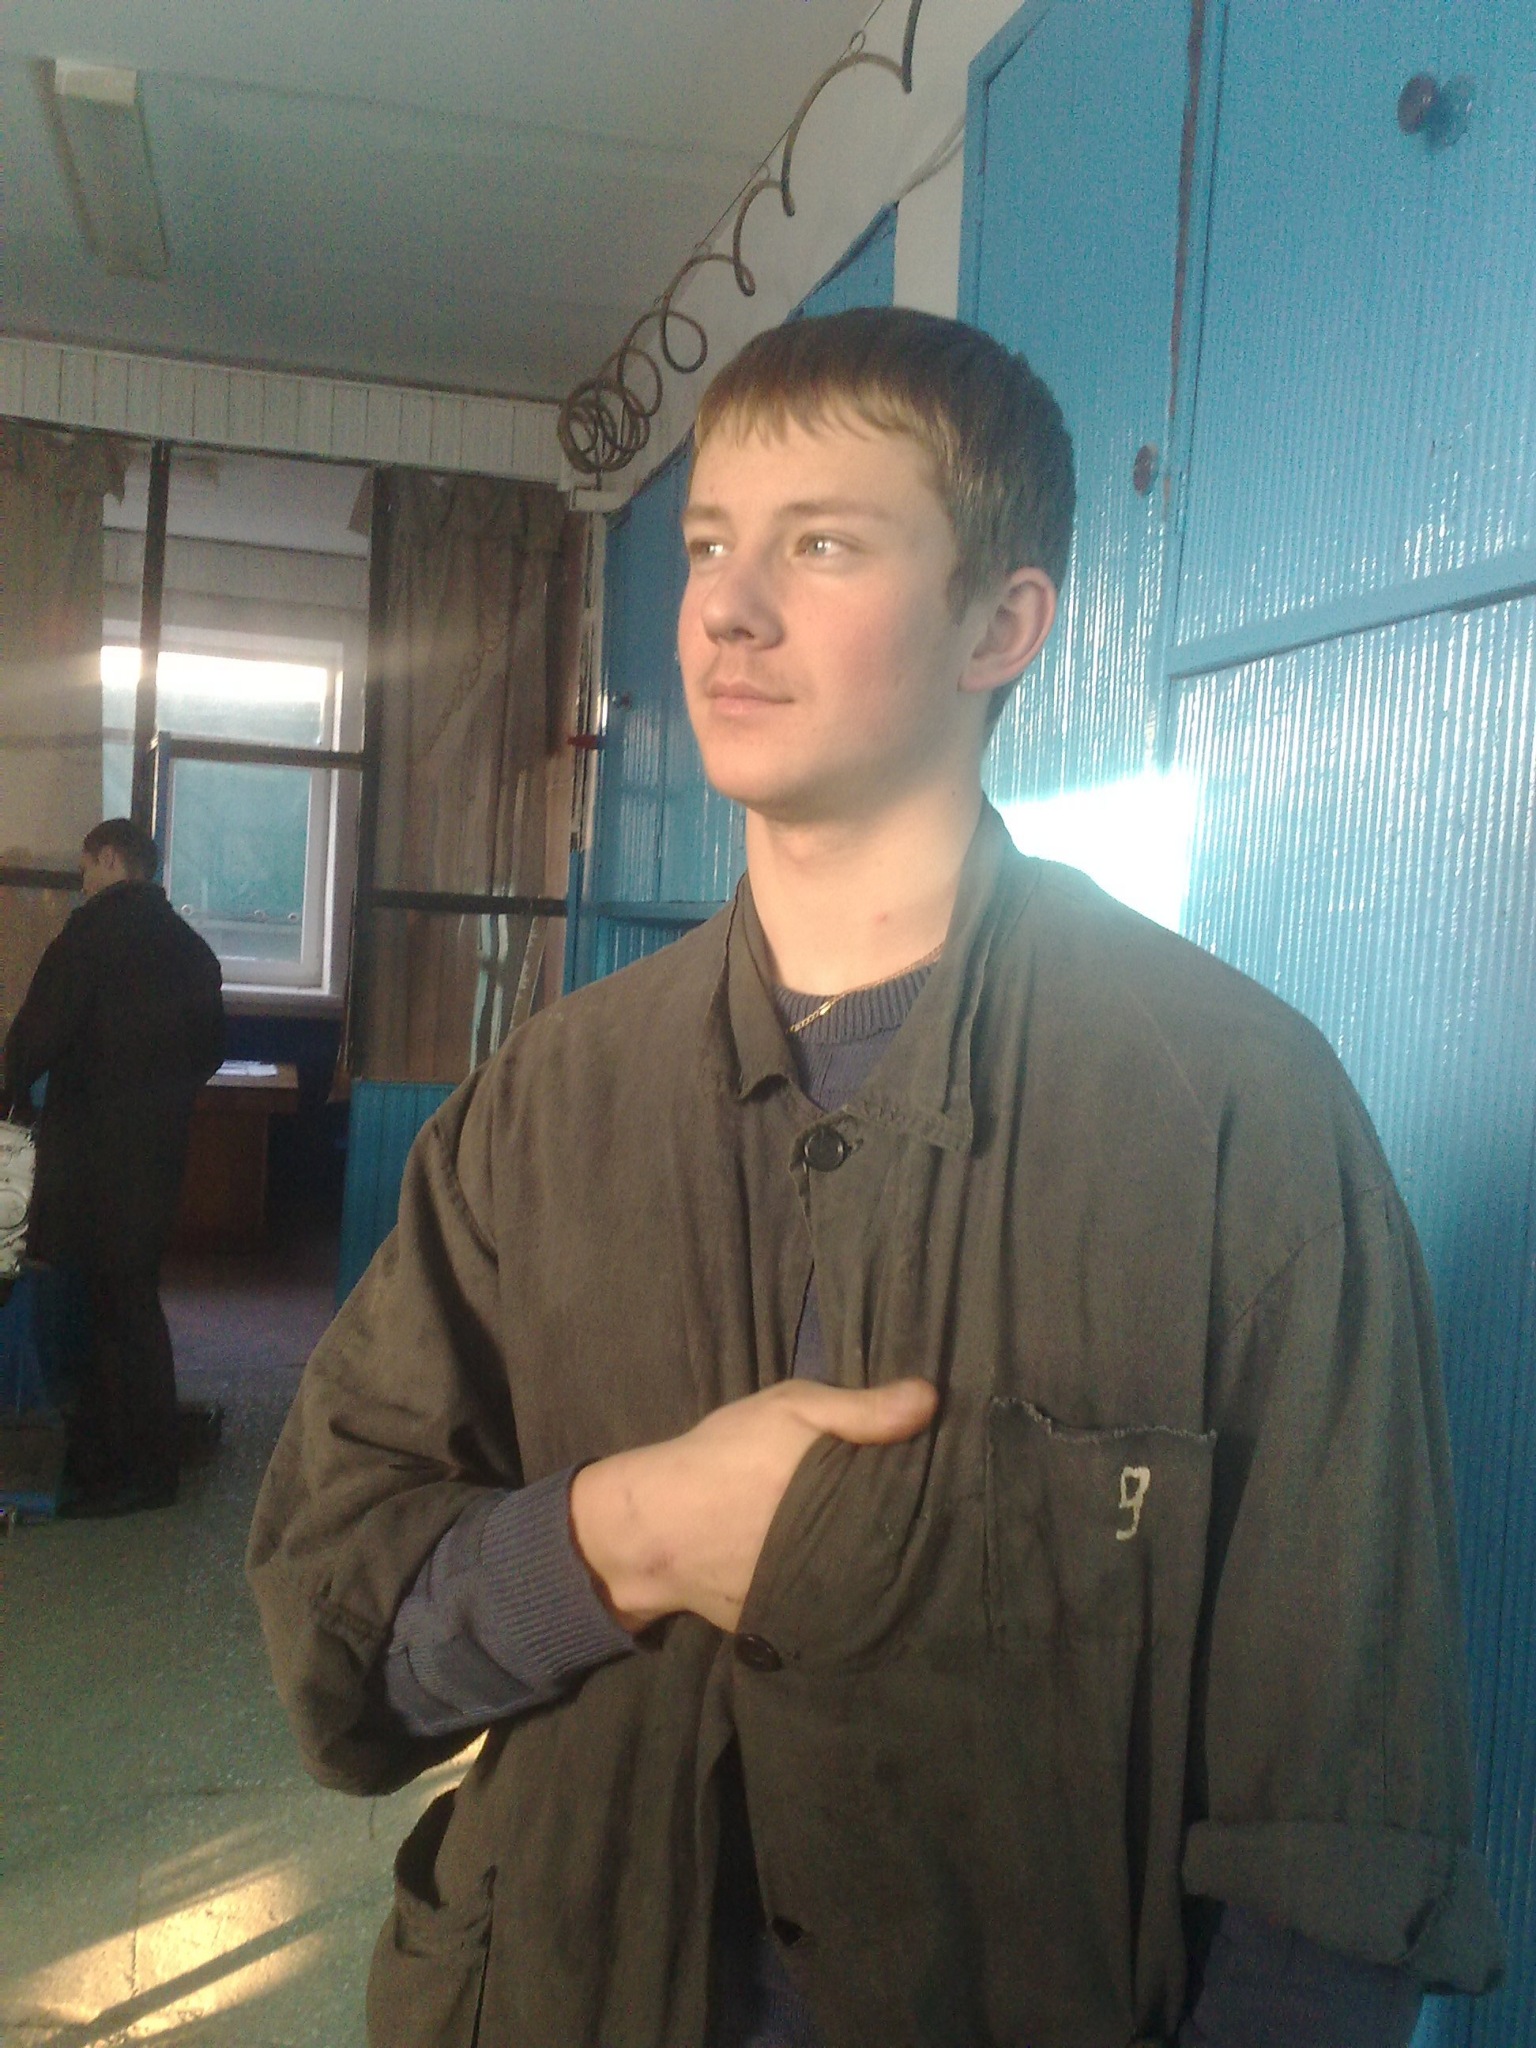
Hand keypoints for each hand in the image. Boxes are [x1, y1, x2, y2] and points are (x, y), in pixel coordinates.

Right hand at [569, 1377, 938, 1633]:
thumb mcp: (789, 1409)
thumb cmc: (723, 1457)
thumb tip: (932, 1398)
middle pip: (902, 1547)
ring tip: (907, 1545)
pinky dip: (852, 1591)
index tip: (952, 1479)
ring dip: (887, 1565)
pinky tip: (862, 1574)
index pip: (918, 1506)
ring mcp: (825, 1598)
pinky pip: (842, 1605)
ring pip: (877, 1580)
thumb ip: (860, 1409)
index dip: (936, 1493)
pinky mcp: (800, 1624)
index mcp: (851, 1504)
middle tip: (934, 1512)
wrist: (654, 1530)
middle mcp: (848, 1558)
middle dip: (914, 1531)